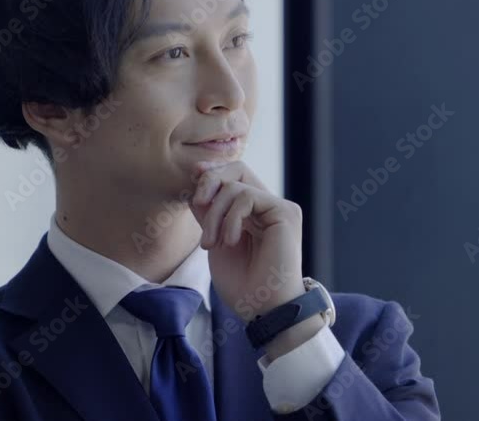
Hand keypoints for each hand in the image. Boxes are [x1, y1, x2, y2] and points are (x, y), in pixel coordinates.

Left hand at [189, 161, 306, 327]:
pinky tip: (228, 241)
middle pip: (237, 169)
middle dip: (210, 181)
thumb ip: (209, 212)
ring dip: (214, 213)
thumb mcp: (215, 241)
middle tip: (197, 204)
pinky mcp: (286, 213)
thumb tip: (197, 180)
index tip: (192, 180)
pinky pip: (247, 197)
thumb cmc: (242, 285)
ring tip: (211, 243)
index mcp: (253, 213)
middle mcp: (268, 207)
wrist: (262, 310)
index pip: (233, 177)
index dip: (212, 173)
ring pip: (236, 186)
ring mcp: (279, 208)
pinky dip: (230, 218)